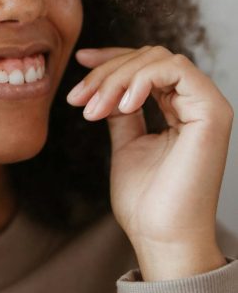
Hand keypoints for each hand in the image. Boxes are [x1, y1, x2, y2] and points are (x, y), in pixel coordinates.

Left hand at [66, 45, 232, 279]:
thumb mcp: (125, 144)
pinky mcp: (212, 113)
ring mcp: (206, 106)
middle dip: (106, 72)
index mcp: (177, 110)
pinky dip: (142, 79)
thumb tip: (105, 87)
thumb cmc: (144, 200)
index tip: (80, 60)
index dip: (111, 58)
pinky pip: (176, 70)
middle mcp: (195, 104)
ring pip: (158, 59)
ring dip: (117, 78)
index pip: (146, 65)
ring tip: (94, 110)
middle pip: (148, 57)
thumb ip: (120, 112)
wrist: (160, 235)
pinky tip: (122, 104)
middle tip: (79, 100)